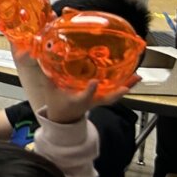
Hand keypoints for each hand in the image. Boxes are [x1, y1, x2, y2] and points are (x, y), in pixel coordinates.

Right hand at [10, 46, 138, 123]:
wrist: (64, 118)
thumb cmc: (57, 104)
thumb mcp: (49, 91)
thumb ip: (46, 75)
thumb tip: (39, 57)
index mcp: (77, 101)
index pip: (84, 96)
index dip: (90, 90)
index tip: (94, 82)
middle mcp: (90, 102)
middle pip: (106, 99)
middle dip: (117, 92)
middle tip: (127, 85)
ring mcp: (97, 100)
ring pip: (114, 95)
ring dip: (126, 86)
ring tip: (137, 77)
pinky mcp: (101, 98)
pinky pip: (114, 93)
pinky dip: (125, 85)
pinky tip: (134, 77)